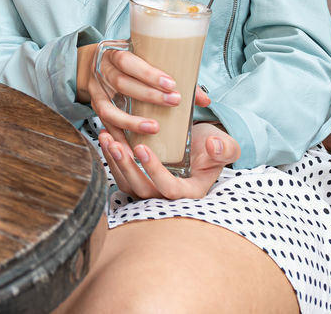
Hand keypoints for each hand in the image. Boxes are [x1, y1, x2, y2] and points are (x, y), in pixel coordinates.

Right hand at [79, 44, 210, 141]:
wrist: (90, 63)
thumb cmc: (126, 62)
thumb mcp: (144, 59)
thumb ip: (170, 78)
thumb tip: (204, 100)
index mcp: (115, 55)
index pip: (129, 62)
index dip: (148, 74)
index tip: (171, 84)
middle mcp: (102, 73)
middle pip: (122, 84)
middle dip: (149, 95)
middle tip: (173, 102)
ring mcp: (96, 92)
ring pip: (109, 109)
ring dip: (132, 121)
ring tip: (154, 128)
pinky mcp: (94, 109)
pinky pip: (105, 126)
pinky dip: (118, 138)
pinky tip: (131, 149)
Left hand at [99, 122, 238, 200]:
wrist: (199, 142)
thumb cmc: (213, 146)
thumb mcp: (225, 145)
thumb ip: (226, 148)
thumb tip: (214, 146)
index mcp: (190, 191)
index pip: (170, 189)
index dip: (155, 171)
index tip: (142, 148)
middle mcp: (167, 195)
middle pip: (143, 190)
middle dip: (126, 167)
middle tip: (116, 144)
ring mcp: (151, 188)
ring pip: (127, 183)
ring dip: (114, 161)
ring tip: (106, 137)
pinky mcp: (138, 179)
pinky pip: (121, 173)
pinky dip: (110, 156)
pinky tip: (105, 136)